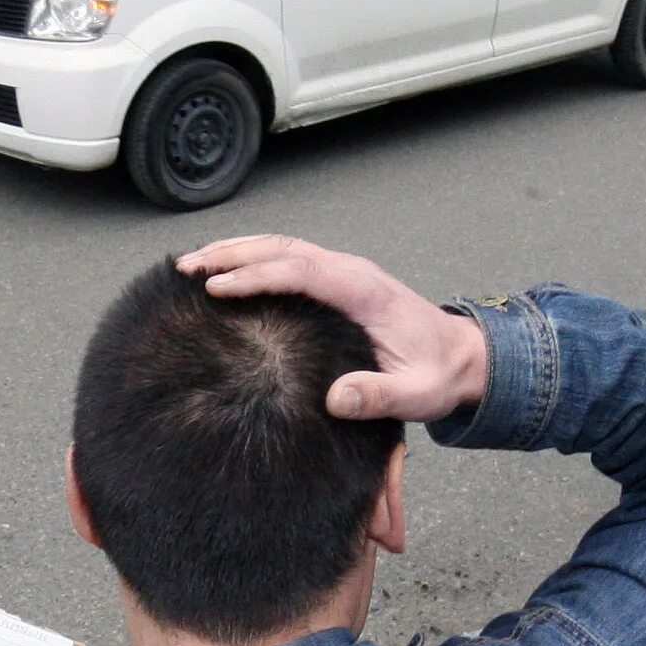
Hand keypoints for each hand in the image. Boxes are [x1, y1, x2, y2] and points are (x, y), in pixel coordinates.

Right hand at [179, 236, 487, 422]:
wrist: (461, 357)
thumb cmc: (436, 376)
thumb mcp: (416, 396)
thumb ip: (379, 397)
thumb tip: (336, 399)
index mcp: (364, 292)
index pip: (301, 270)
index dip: (257, 276)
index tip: (216, 288)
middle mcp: (350, 272)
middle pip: (282, 248)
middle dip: (230, 254)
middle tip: (184, 269)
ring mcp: (343, 272)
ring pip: (281, 247)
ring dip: (234, 251)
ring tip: (188, 265)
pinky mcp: (336, 281)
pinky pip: (288, 258)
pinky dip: (251, 258)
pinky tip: (223, 272)